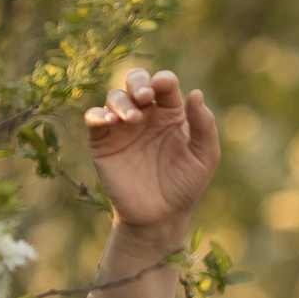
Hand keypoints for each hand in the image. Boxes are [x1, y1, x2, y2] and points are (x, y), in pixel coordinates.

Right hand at [83, 68, 220, 241]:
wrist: (160, 216)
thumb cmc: (185, 185)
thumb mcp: (204, 156)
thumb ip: (204, 125)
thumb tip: (196, 93)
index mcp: (171, 113)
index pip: (165, 85)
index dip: (163, 80)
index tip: (163, 86)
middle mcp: (146, 115)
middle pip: (136, 82)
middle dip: (138, 82)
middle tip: (145, 96)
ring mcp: (123, 127)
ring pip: (115, 97)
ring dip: (122, 101)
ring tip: (132, 119)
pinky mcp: (103, 142)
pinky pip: (94, 118)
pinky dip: (98, 115)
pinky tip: (110, 122)